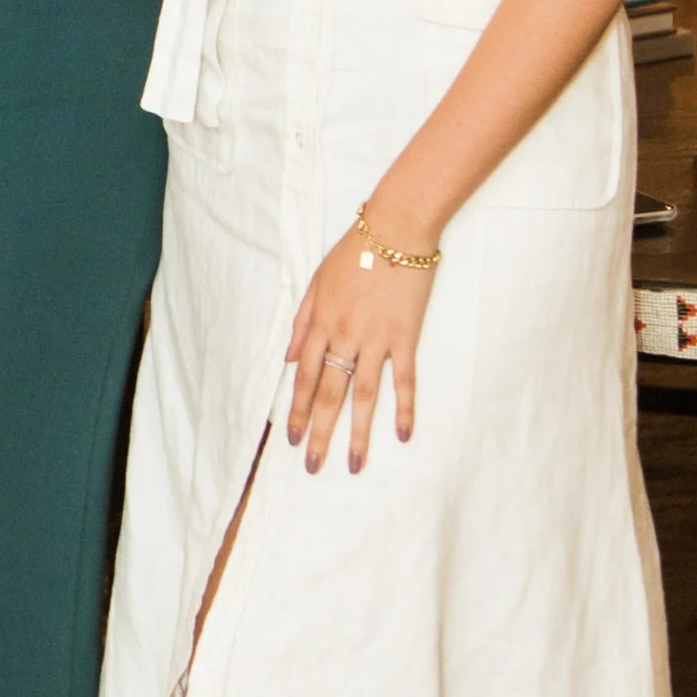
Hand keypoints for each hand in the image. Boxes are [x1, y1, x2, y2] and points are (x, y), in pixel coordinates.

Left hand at [283, 212, 434, 472]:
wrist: (396, 230)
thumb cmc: (353, 252)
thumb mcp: (315, 282)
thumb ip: (302, 322)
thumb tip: (290, 359)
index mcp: (320, 324)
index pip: (305, 378)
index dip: (299, 410)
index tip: (293, 438)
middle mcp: (344, 337)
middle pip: (330, 394)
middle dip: (320, 433)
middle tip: (314, 466)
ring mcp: (376, 340)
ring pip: (364, 395)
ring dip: (357, 433)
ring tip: (353, 464)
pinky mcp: (406, 337)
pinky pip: (404, 380)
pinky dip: (404, 408)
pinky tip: (403, 434)